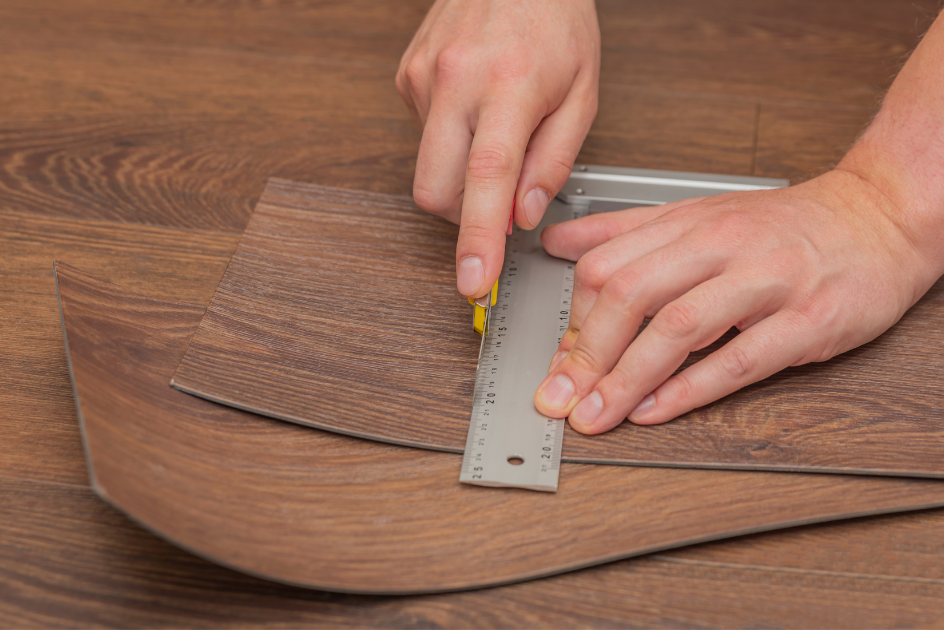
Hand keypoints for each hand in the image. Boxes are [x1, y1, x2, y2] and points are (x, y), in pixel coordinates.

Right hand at [396, 0, 599, 297]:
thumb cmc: (555, 20)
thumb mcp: (582, 93)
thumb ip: (553, 161)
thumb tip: (523, 217)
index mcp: (508, 84)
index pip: (486, 178)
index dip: (479, 238)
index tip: (474, 280)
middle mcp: (455, 80)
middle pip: (436, 190)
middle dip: (465, 217)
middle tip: (501, 201)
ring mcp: (422, 78)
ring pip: (428, 170)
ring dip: (461, 176)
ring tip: (495, 132)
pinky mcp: (405, 76)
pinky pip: (423, 138)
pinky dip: (451, 142)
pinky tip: (475, 108)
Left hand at [532, 169, 941, 432]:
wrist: (879, 217)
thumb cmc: (786, 227)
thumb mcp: (699, 215)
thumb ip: (626, 232)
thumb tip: (558, 242)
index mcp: (689, 225)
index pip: (607, 266)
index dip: (572, 317)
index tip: (557, 359)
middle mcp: (722, 247)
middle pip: (632, 294)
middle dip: (585, 352)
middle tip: (559, 396)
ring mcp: (766, 282)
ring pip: (678, 326)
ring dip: (626, 378)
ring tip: (595, 413)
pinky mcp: (807, 320)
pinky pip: (740, 358)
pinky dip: (690, 388)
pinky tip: (655, 410)